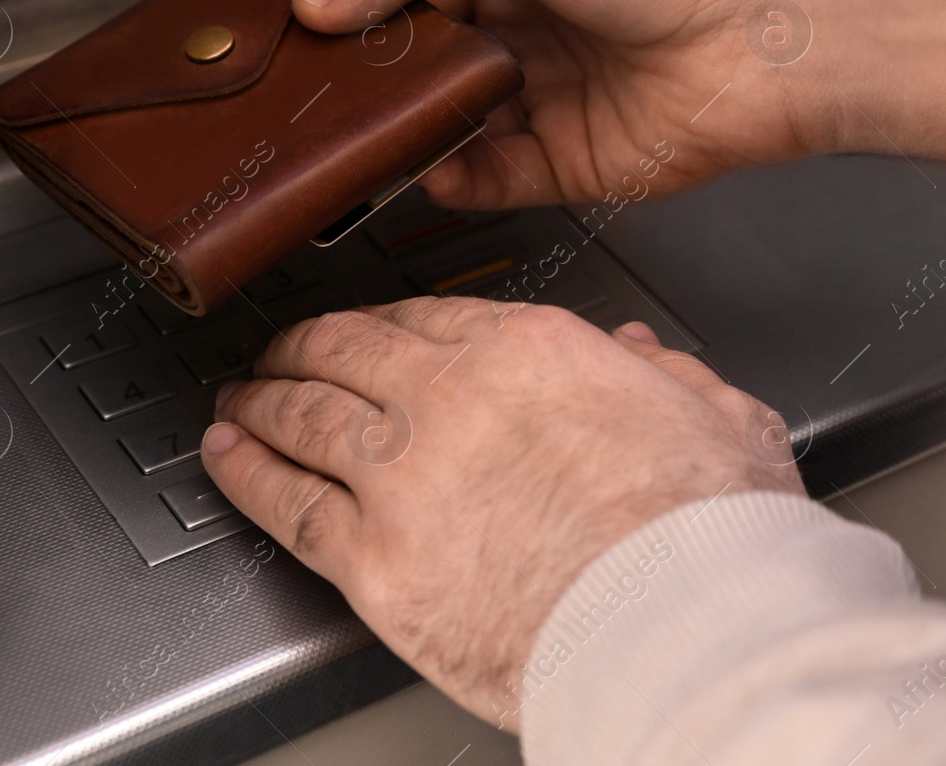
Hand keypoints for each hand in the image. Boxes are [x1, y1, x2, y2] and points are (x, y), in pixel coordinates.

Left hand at [200, 299, 803, 730]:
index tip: (375, 331)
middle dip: (306, 346)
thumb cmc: (708, 536)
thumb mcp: (720, 417)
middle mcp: (452, 398)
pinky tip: (226, 457)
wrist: (679, 630)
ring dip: (262, 401)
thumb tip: (639, 353)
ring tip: (240, 398)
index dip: (388, 322)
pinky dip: (246, 473)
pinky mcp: (374, 564)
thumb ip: (667, 374)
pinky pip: (287, 505)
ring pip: (304, 416)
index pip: (432, 315)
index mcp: (532, 352)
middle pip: (349, 351)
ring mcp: (403, 478)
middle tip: (284, 350)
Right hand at [291, 0, 945, 208]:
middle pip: (431, 67)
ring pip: (456, 130)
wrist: (766, 26)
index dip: (366, 13)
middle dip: (380, 82)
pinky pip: (497, 182)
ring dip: (410, 137)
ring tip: (363, 137)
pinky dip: (457, 182)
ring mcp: (552, 100)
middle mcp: (534, 32)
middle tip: (327, 93)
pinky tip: (429, 170)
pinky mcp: (574, 164)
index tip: (315, 33)